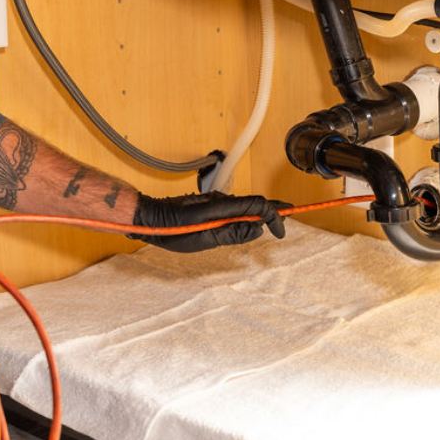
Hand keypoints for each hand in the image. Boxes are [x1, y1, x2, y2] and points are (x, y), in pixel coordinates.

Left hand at [130, 192, 290, 252]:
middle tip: (289, 217)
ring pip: (244, 205)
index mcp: (223, 207)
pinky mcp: (209, 205)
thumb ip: (232, 234)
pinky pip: (233, 209)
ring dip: (260, 213)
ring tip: (272, 223)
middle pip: (254, 202)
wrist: (151, 218)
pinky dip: (246, 214)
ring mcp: (215, 202)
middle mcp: (221, 200)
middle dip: (274, 210)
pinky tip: (247, 223)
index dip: (274, 217)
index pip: (258, 205)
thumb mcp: (205, 238)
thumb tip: (256, 230)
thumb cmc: (174, 230)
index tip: (280, 232)